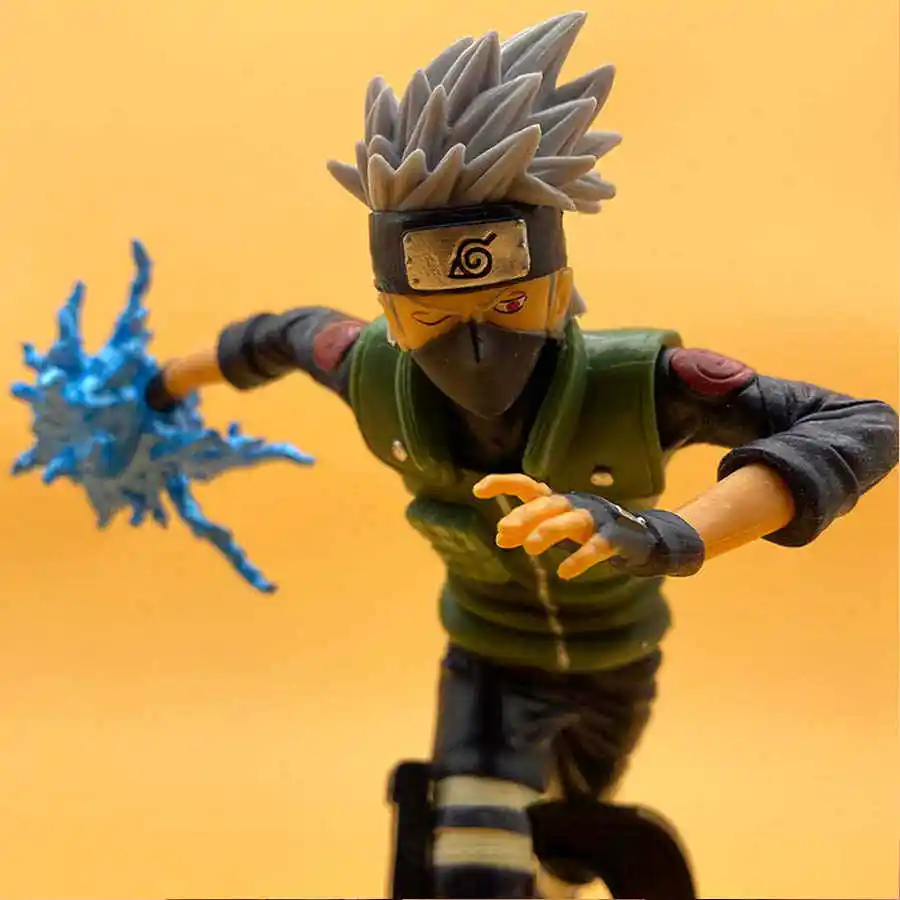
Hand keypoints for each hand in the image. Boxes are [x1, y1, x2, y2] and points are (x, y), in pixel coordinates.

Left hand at [472, 474, 704, 579]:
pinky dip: (581, 559)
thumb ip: (528, 531)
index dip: (503, 484)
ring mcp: (598, 519)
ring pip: (572, 520)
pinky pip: (597, 547)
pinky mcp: (616, 539)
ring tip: (531, 548)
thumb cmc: (589, 530)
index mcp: (559, 500)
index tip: (478, 489)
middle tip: (504, 529)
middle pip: (549, 503)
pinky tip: (565, 572)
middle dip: (526, 515)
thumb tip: (499, 537)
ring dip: (550, 530)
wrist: (640, 538)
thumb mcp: (556, 529)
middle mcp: (577, 504)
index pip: (528, 486)